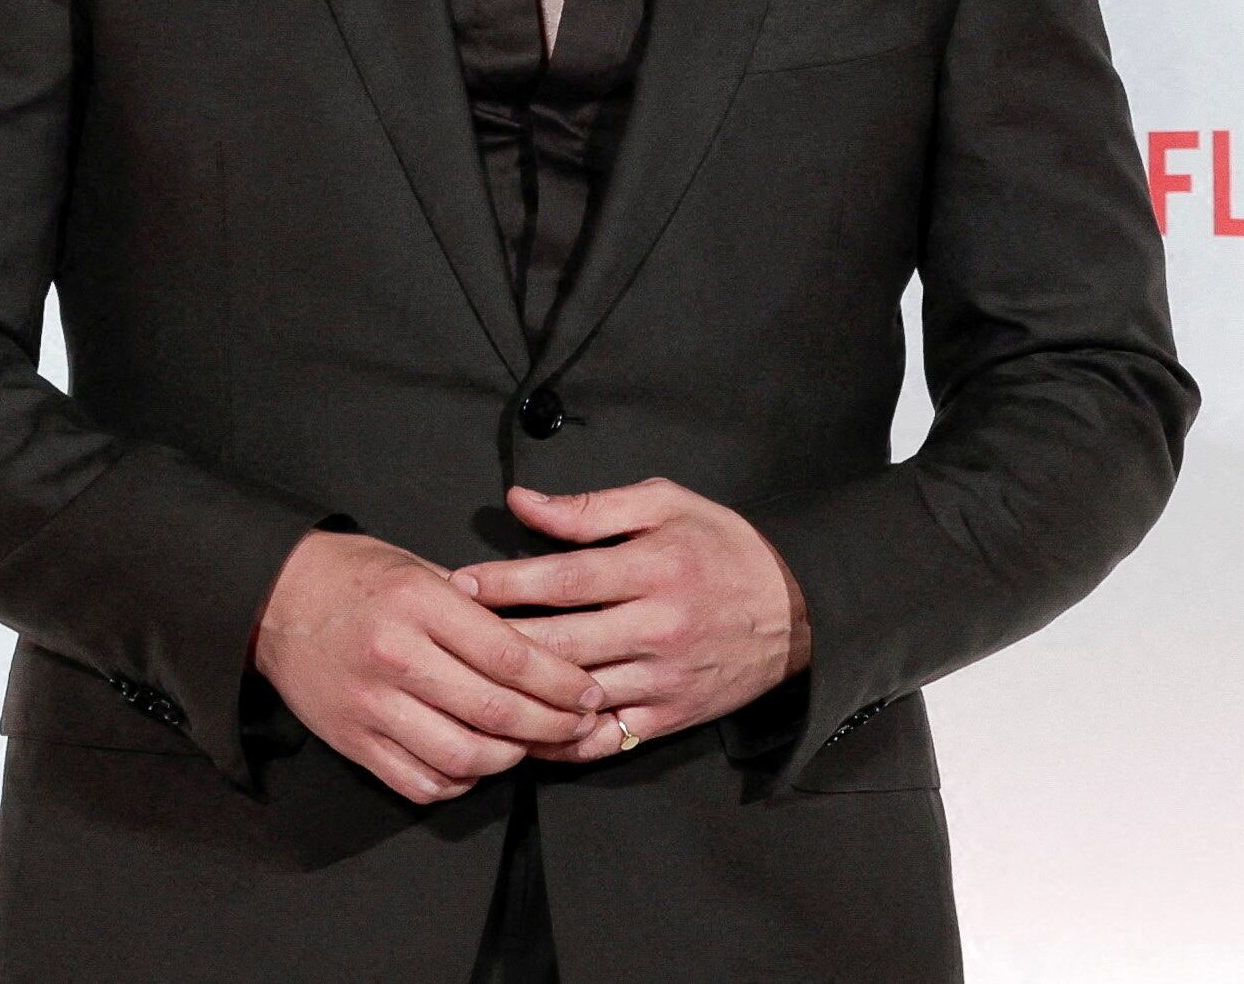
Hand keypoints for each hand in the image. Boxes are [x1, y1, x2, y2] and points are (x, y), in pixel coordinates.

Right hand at [251, 529, 605, 803]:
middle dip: (551, 726)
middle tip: (577, 725)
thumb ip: (475, 607)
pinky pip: (420, 782)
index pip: (510, 656)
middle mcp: (395, 656)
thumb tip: (543, 648)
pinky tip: (474, 763)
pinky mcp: (352, 740)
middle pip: (496, 712)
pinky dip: (459, 782)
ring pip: (463, 758)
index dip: (561, 683)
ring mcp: (370, 704)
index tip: (590, 692)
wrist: (269, 598)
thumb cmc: (351, 575)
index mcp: (417, 603)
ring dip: (508, 759)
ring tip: (526, 745)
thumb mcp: (416, 567)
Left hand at [450, 480, 810, 761]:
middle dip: (496, 641)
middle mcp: (657, 628)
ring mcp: (664, 679)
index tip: (458, 583)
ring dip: (520, 694)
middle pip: (561, 643)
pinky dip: (561, 741)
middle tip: (446, 637)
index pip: (563, 580)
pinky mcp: (672, 717)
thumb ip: (589, 508)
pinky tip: (522, 731)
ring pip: (577, 694)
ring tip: (467, 685)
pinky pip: (607, 738)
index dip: (505, 583)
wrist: (798, 609)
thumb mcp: (664, 505)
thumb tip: (520, 501)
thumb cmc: (721, 546)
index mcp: (652, 569)